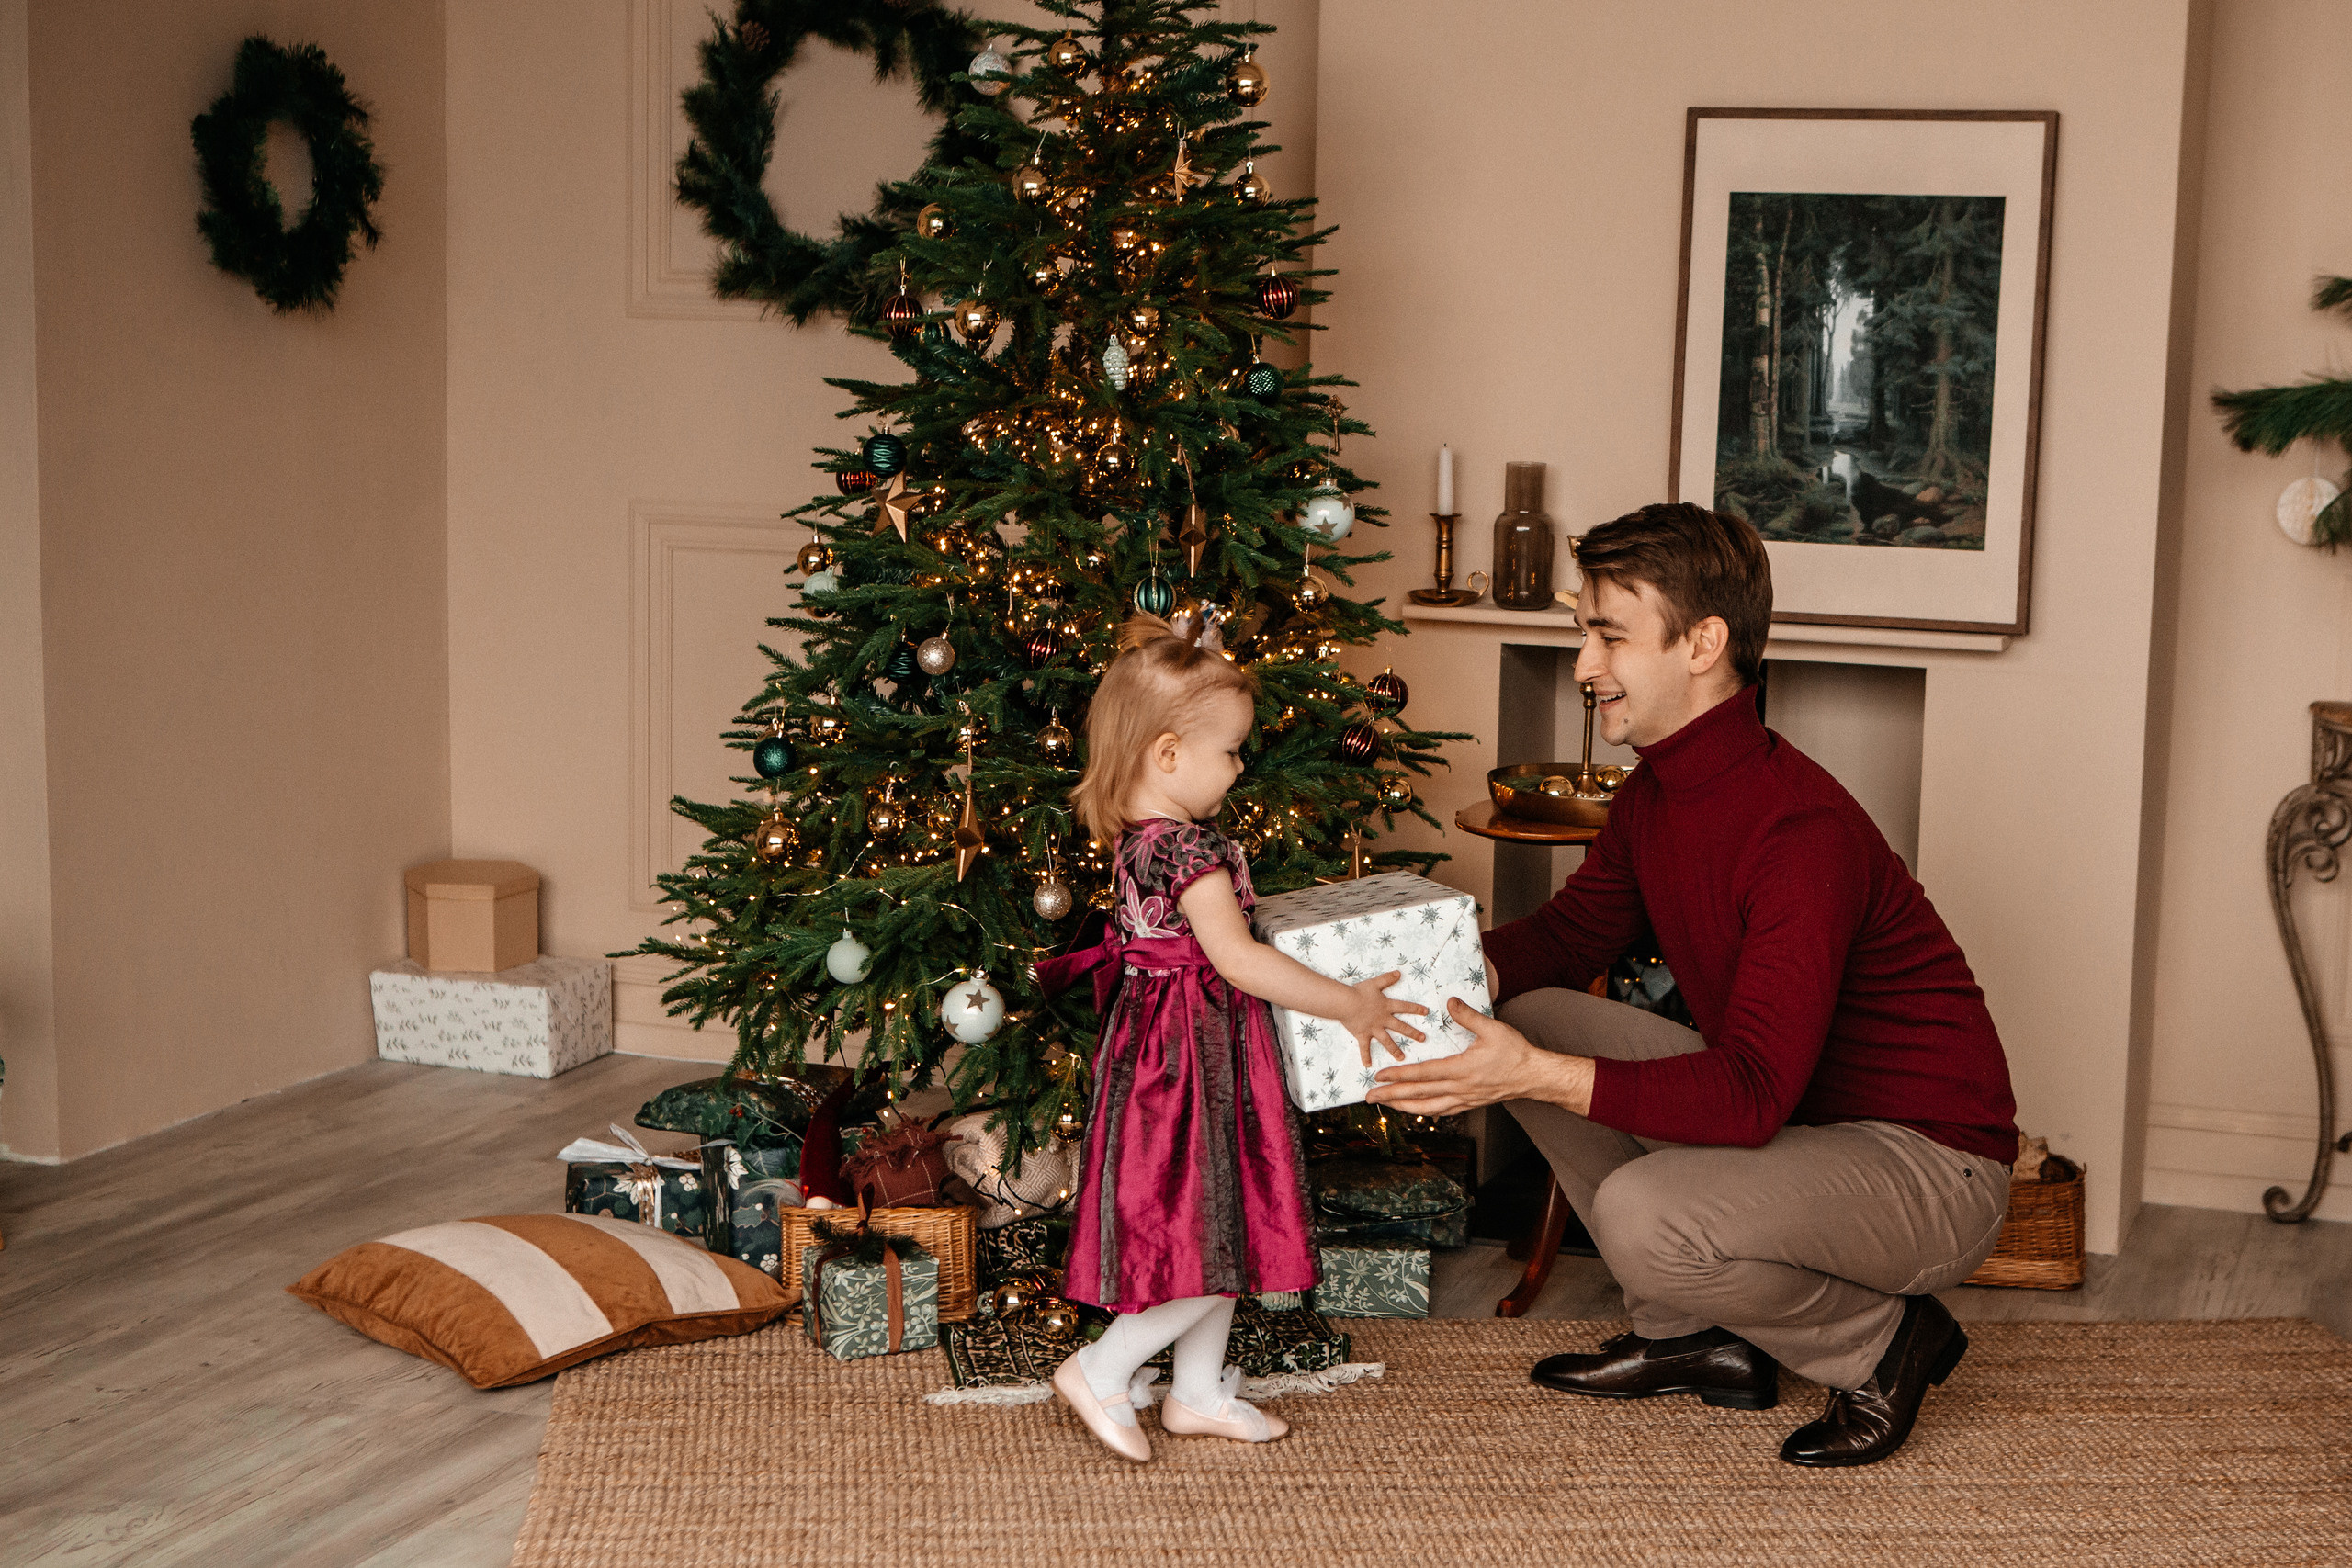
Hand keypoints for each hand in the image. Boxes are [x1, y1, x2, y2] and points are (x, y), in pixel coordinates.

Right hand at [1341, 971, 1427, 1066]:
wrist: (1346, 1003)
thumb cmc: (1359, 992)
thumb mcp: (1375, 983)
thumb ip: (1387, 979)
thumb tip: (1399, 972)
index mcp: (1387, 1007)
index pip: (1405, 1007)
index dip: (1416, 1009)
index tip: (1426, 1012)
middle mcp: (1383, 1019)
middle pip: (1401, 1027)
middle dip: (1413, 1033)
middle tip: (1423, 1039)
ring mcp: (1373, 1029)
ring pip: (1387, 1041)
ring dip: (1395, 1050)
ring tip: (1402, 1057)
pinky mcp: (1363, 1035)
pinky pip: (1364, 1048)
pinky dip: (1365, 1057)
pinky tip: (1368, 1065)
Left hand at [1364, 997, 1592, 1116]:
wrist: (1534, 1076)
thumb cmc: (1515, 1052)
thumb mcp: (1492, 1029)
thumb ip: (1467, 1016)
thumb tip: (1449, 1002)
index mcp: (1461, 1070)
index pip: (1423, 1074)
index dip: (1399, 1076)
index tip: (1380, 1076)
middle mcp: (1460, 1088)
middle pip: (1419, 1095)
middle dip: (1392, 1096)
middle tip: (1370, 1097)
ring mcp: (1465, 1099)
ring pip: (1429, 1108)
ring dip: (1405, 1107)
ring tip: (1387, 1106)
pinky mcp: (1470, 1103)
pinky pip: (1443, 1111)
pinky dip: (1426, 1111)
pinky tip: (1417, 1110)